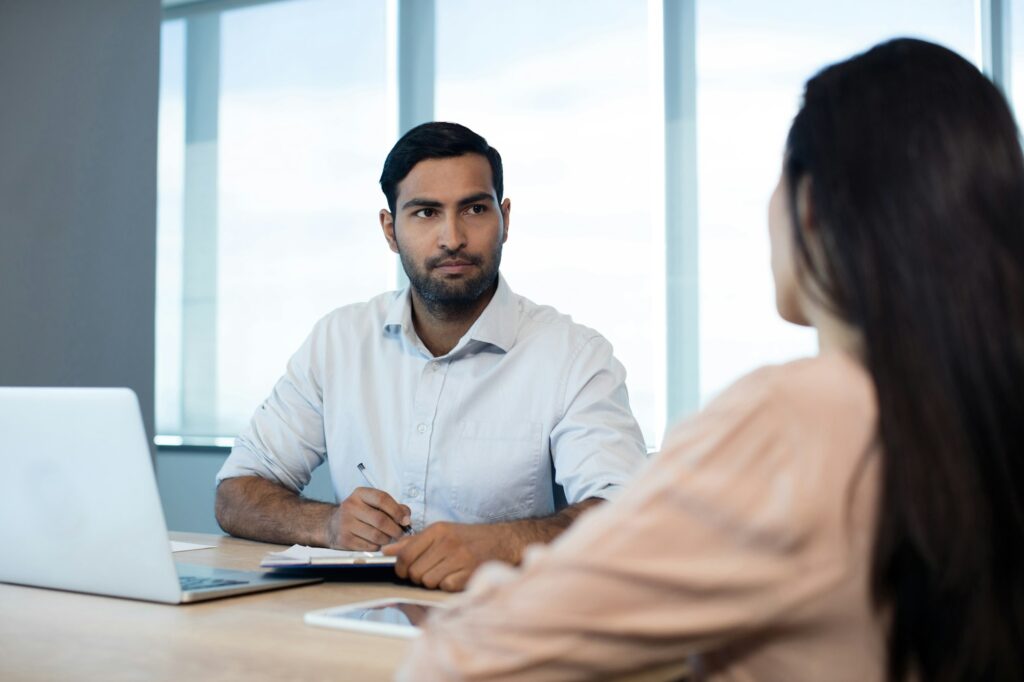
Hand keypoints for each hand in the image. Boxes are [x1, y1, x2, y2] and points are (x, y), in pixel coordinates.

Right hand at [327, 487, 410, 550]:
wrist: (332, 525)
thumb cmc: (359, 514)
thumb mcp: (373, 504)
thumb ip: (393, 507)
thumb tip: (406, 518)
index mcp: (360, 494)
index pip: (382, 499)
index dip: (397, 511)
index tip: (405, 520)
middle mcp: (351, 506)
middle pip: (380, 520)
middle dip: (395, 529)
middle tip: (401, 534)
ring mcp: (345, 523)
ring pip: (376, 535)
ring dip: (388, 540)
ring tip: (389, 538)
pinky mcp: (344, 539)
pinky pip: (369, 546)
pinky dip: (378, 547)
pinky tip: (377, 543)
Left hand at [382, 522, 517, 591]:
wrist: (503, 541)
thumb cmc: (468, 538)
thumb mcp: (441, 533)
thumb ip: (412, 543)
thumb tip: (385, 551)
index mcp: (437, 530)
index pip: (406, 554)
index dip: (401, 568)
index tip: (404, 572)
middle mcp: (447, 542)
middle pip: (415, 572)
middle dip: (419, 577)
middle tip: (430, 572)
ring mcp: (460, 557)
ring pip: (428, 582)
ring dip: (434, 582)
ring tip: (446, 573)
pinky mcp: (470, 572)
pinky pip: (445, 587)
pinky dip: (448, 586)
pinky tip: (457, 577)